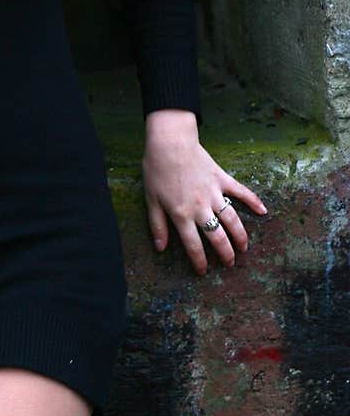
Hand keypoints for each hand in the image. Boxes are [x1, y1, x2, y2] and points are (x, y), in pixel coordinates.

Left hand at [142, 109, 267, 274]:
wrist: (170, 143)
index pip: (193, 245)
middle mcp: (201, 208)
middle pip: (217, 236)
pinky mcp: (222, 179)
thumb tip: (160, 247)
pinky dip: (254, 201)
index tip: (203, 272)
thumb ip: (157, 225)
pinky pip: (241, 192)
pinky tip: (264, 211)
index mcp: (181, 215)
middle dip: (225, 253)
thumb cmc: (156, 170)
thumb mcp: (151, 200)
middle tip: (229, 264)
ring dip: (240, 236)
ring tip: (244, 248)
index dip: (199, 261)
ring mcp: (214, 193)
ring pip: (232, 220)